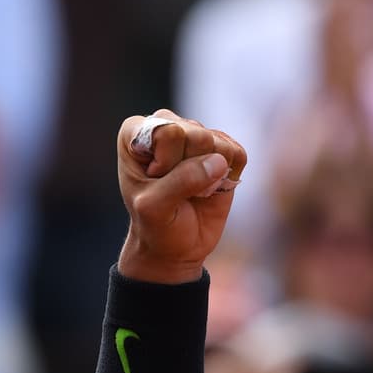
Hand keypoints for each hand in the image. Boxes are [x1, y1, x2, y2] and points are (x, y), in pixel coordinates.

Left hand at [116, 109, 246, 283]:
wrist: (174, 246)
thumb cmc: (155, 225)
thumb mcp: (155, 208)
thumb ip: (180, 182)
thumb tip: (218, 162)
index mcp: (134, 132)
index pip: (167, 132)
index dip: (166, 164)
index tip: (154, 182)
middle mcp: (165, 125)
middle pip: (197, 135)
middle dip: (189, 170)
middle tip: (174, 190)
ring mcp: (195, 134)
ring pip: (219, 143)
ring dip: (209, 175)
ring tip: (191, 191)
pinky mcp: (222, 148)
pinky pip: (238, 153)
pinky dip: (229, 176)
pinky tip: (210, 188)